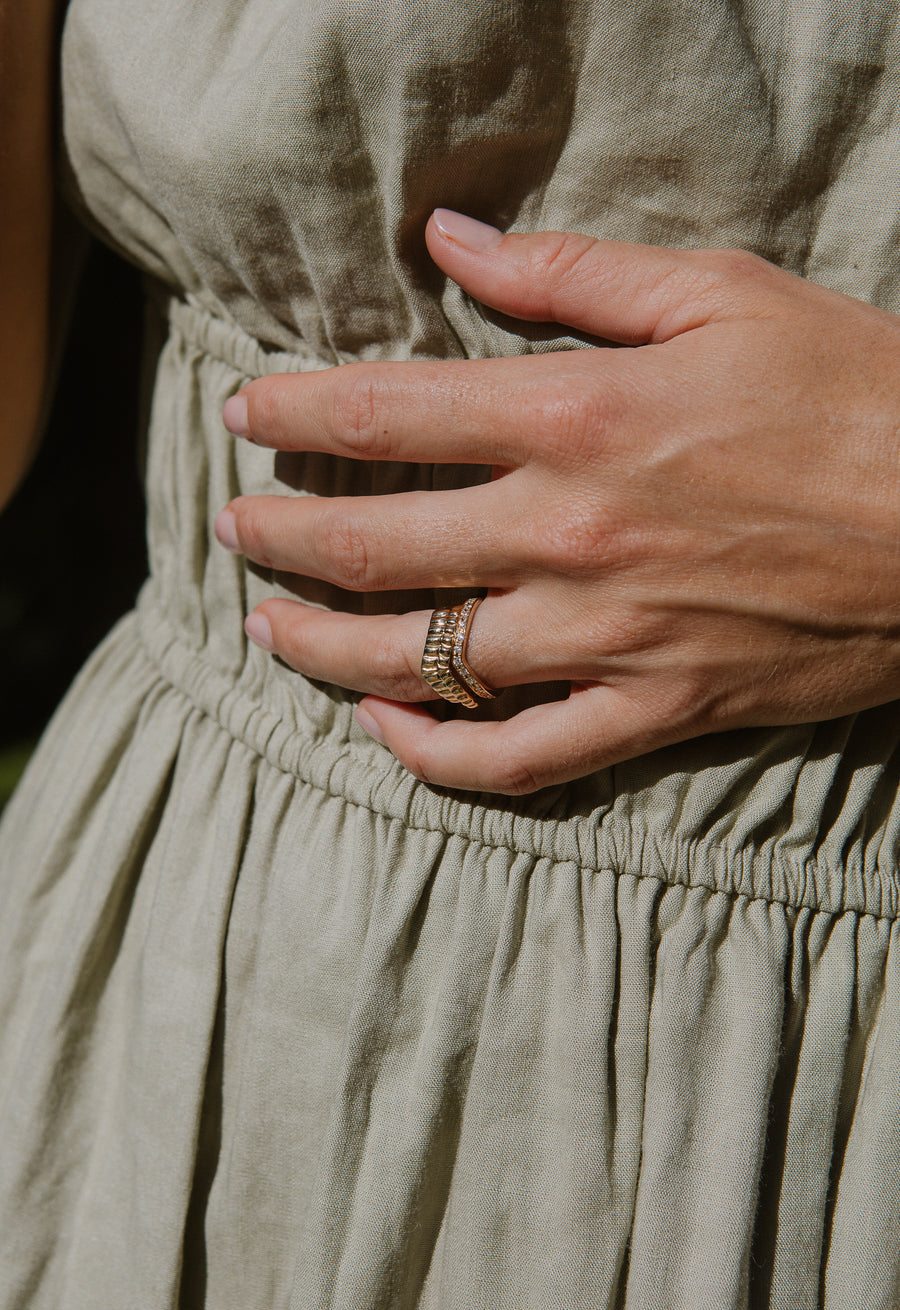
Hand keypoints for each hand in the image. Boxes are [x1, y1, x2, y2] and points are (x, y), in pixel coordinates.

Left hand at [214, 209, 899, 793]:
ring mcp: (607, 635)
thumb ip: (569, 274)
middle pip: (373, 545)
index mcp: (577, 416)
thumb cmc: (852, 391)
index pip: (384, 412)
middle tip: (236, 529)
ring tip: (269, 628)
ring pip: (420, 660)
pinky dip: (437, 757)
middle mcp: (570, 533)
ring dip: (322, 646)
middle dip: (278, 533)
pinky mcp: (654, 707)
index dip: (293, 411)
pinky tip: (386, 734)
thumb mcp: (718, 295)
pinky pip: (518, 758)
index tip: (244, 415)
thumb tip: (450, 242)